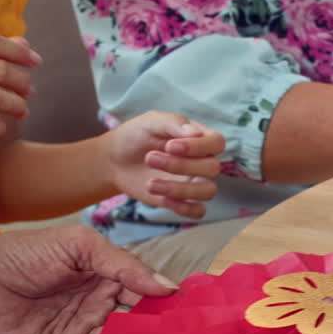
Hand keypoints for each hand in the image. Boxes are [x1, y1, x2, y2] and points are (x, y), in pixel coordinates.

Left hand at [0, 226, 175, 333]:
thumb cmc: (26, 254)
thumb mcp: (81, 247)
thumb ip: (125, 266)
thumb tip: (168, 287)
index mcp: (107, 276)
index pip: (145, 291)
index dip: (165, 302)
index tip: (189, 315)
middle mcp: (99, 305)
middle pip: (138, 322)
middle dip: (157, 331)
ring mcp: (84, 331)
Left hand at [103, 111, 224, 217]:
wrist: (115, 160)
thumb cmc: (136, 136)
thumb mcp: (151, 121)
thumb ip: (174, 123)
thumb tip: (196, 133)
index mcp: (199, 138)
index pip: (217, 143)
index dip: (199, 147)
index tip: (170, 146)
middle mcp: (201, 161)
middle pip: (213, 168)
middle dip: (181, 165)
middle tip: (150, 158)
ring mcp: (194, 182)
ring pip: (208, 191)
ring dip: (179, 189)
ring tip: (150, 184)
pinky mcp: (183, 201)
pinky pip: (198, 211)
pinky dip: (184, 208)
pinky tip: (162, 199)